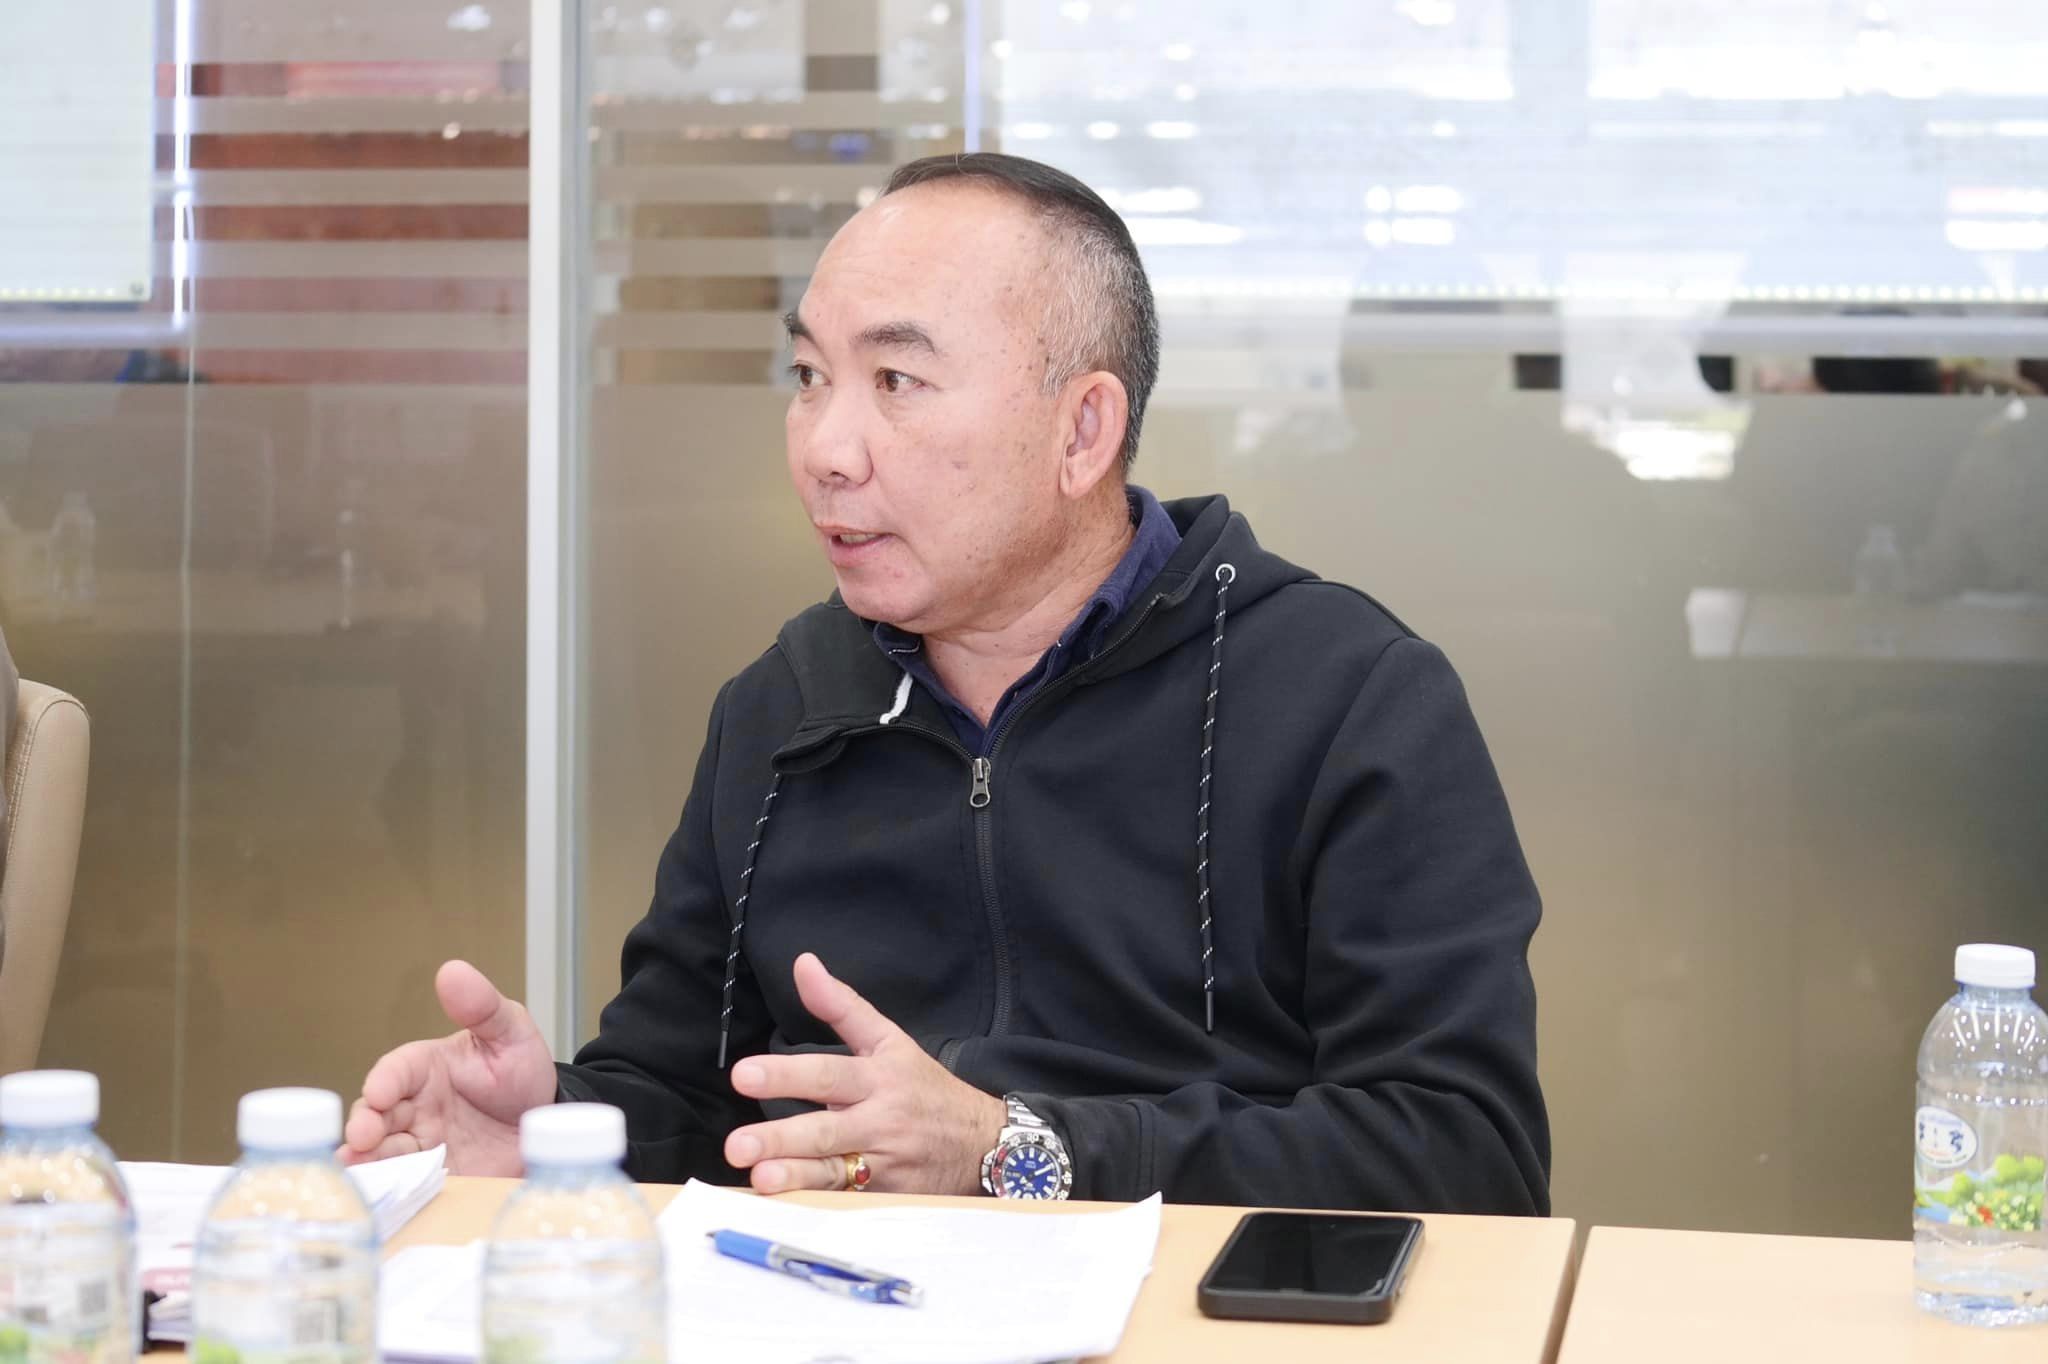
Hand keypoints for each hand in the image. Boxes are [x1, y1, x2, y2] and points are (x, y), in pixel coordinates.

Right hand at [342, 960, 556, 1174]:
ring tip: (355, 1173)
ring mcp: (423, 1145)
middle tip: (359, 1141)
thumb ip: (481, 1006)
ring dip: (367, 1162)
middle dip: (363, 1127)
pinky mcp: (436, 1178)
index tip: (378, 1093)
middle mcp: (415, 1107)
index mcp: (425, 1068)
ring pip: (384, 1153)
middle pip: (377, 1116)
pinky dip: (391, 1190)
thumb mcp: (510, 1032)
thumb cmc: (522, 1070)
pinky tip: (379, 1198)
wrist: (548, 1122)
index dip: (385, 1081)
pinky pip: (408, 1185)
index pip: (396, 1070)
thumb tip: (452, 970)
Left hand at [723, 953, 1005, 1195]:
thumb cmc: (925, 1089)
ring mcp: (886, 1163)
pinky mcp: (889, 1197)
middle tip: (737, 1145)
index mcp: (878, 1077)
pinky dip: (818, 1204)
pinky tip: (785, 1207)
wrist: (983, 1142)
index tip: (743, 1074)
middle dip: (781, 1137)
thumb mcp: (890, 1040)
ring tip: (760, 1178)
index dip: (786, 1074)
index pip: (828, 1073)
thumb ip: (841, 1005)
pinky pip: (849, 1202)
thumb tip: (802, 964)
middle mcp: (881, 1120)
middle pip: (826, 1129)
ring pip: (835, 1172)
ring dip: (796, 1177)